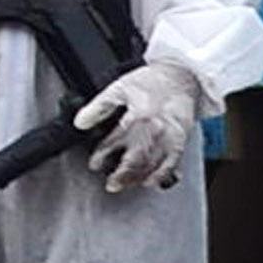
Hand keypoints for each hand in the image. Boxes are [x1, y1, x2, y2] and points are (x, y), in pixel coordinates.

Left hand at [74, 60, 208, 193]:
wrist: (182, 77)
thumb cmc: (153, 81)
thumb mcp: (119, 88)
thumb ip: (99, 106)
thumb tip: (80, 122)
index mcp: (137, 117)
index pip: (114, 143)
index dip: (102, 156)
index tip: (95, 164)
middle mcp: (154, 131)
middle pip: (135, 160)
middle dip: (122, 175)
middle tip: (111, 185)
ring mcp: (169, 138)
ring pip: (152, 166)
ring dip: (138, 178)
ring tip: (127, 185)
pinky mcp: (180, 141)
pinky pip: (171, 164)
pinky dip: (161, 176)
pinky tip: (151, 182)